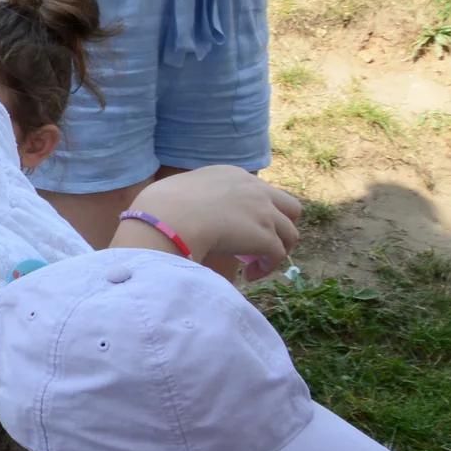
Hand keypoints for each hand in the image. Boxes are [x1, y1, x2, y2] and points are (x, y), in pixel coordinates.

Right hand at [129, 167, 301, 266]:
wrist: (166, 219)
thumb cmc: (159, 206)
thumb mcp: (180, 187)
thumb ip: (195, 194)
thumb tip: (186, 208)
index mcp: (233, 174)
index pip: (260, 192)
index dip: (255, 213)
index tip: (240, 229)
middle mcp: (255, 188)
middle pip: (290, 208)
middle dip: (281, 227)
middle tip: (261, 244)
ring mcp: (263, 212)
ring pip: (290, 234)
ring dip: (275, 251)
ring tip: (254, 265)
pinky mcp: (265, 236)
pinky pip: (278, 255)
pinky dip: (266, 267)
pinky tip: (249, 275)